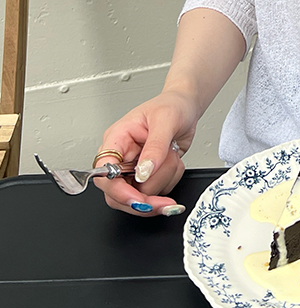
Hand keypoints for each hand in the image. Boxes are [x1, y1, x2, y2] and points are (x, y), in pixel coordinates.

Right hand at [93, 90, 197, 215]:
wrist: (187, 107)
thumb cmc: (172, 105)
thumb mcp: (165, 120)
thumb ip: (155, 147)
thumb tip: (144, 173)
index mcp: (117, 139)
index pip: (104, 172)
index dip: (117, 190)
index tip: (137, 199)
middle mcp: (122, 156)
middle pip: (118, 194)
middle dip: (144, 199)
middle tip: (164, 202)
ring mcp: (135, 168)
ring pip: (140, 195)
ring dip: (163, 181)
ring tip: (172, 157)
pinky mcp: (149, 175)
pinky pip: (157, 192)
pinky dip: (171, 181)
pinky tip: (174, 163)